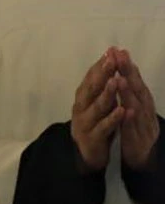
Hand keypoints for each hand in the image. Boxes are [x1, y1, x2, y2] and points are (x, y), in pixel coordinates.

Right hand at [71, 49, 125, 172]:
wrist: (87, 152)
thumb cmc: (95, 122)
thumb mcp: (97, 102)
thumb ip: (101, 85)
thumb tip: (108, 61)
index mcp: (83, 96)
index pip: (91, 77)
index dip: (100, 64)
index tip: (111, 51)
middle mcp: (81, 106)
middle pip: (92, 88)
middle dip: (102, 73)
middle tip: (112, 60)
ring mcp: (85, 121)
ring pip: (97, 105)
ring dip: (107, 93)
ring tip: (116, 81)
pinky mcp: (92, 137)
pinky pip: (104, 126)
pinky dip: (113, 118)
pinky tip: (122, 110)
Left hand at [113, 48, 160, 170]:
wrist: (142, 157)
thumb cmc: (135, 127)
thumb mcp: (133, 107)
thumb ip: (130, 90)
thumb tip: (125, 68)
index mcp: (143, 102)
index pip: (136, 81)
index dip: (128, 66)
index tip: (119, 50)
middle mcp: (146, 111)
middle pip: (139, 90)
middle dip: (129, 73)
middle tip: (120, 57)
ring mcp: (144, 126)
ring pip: (137, 108)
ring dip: (129, 94)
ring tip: (121, 79)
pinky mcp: (138, 140)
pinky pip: (134, 129)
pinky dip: (129, 119)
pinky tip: (125, 110)